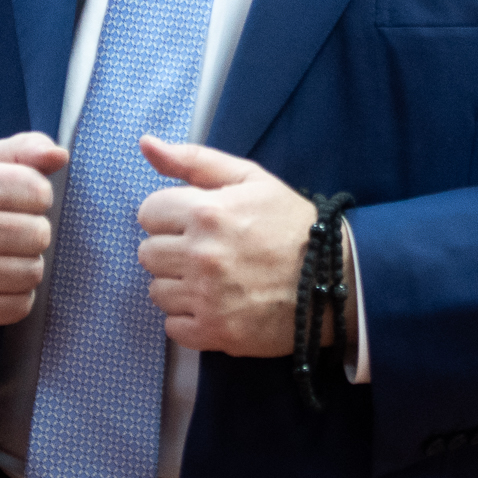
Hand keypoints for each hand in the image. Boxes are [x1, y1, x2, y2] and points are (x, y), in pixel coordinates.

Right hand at [0, 131, 66, 332]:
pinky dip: (17, 296)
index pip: (36, 191)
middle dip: (34, 232)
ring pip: (31, 273)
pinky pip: (18, 306)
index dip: (38, 196)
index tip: (21, 201)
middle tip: (13, 232)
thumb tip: (60, 156)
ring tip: (5, 256)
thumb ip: (25, 149)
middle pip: (37, 234)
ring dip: (27, 265)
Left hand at [135, 134, 354, 359]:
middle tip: (205, 251)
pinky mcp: (215, 333)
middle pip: (147, 253)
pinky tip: (214, 305)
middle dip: (171, 249)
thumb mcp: (249, 177)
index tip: (192, 222)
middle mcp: (201, 255)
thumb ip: (193, 159)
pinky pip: (172, 328)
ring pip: (157, 291)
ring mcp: (207, 298)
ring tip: (212, 279)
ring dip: (178, 285)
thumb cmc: (289, 222)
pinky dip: (189, 319)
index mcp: (206, 212)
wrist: (331, 278)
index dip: (169, 215)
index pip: (148, 213)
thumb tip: (145, 144)